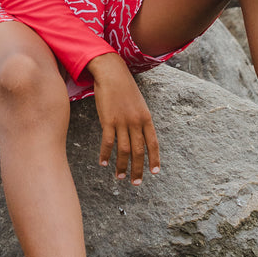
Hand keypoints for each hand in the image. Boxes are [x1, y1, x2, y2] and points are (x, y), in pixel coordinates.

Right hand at [88, 53, 159, 184]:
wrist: (112, 73)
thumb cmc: (124, 88)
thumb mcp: (138, 104)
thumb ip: (140, 120)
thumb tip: (139, 135)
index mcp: (146, 118)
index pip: (153, 143)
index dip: (154, 159)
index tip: (154, 172)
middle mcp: (136, 122)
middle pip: (138, 151)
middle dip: (138, 169)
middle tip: (135, 183)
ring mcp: (122, 121)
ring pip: (124, 150)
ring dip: (122, 166)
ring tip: (119, 177)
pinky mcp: (108, 120)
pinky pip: (108, 142)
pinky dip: (105, 154)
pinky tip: (103, 162)